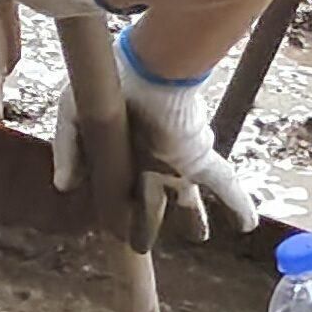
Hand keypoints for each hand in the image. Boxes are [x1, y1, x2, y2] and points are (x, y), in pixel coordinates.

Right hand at [57, 48, 268, 250]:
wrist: (147, 71)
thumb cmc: (109, 85)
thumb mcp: (72, 117)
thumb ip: (68, 151)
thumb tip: (64, 186)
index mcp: (122, 155)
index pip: (120, 188)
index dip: (117, 209)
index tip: (114, 228)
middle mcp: (150, 163)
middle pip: (156, 200)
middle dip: (152, 220)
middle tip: (146, 241)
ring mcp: (177, 163)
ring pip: (189, 200)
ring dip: (196, 219)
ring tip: (200, 237)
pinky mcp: (199, 161)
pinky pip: (224, 187)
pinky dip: (238, 206)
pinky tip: (247, 225)